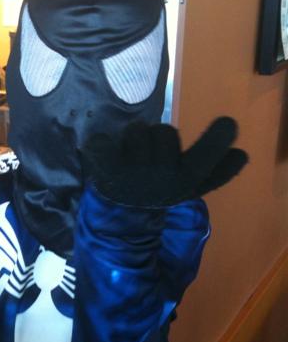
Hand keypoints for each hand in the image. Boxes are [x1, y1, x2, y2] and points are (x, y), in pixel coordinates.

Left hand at [82, 117, 247, 207]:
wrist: (123, 218)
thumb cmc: (161, 192)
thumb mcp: (189, 188)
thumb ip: (216, 172)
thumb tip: (241, 155)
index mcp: (187, 181)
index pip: (207, 160)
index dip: (218, 139)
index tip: (227, 123)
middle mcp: (162, 179)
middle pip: (165, 133)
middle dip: (160, 135)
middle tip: (154, 147)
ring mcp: (132, 176)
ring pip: (137, 131)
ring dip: (134, 134)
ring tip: (131, 152)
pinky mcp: (104, 172)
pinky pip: (101, 142)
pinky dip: (100, 144)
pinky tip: (105, 154)